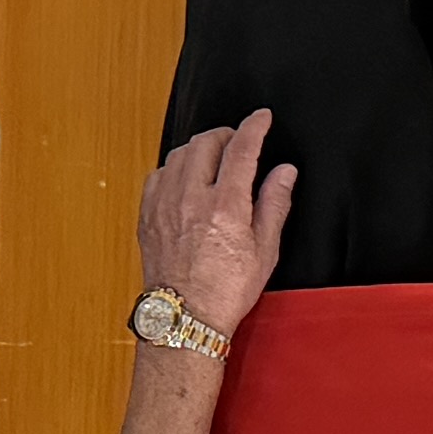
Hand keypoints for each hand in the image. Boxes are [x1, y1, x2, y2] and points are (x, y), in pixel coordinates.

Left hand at [143, 112, 290, 335]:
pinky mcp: (148, 214)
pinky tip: (185, 180)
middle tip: (238, 142)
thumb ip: (275, 204)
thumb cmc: (227, 289)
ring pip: (179, 154)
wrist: (187, 316)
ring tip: (213, 160)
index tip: (261, 117)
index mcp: (226, 206)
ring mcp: (165, 204)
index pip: (240, 148)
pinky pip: (158, 174)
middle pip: (205, 142)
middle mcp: (191, 198)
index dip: (253, 126)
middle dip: (225, 135)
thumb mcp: (265, 250)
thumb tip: (284, 172)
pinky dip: (175, 168)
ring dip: (199, 149)